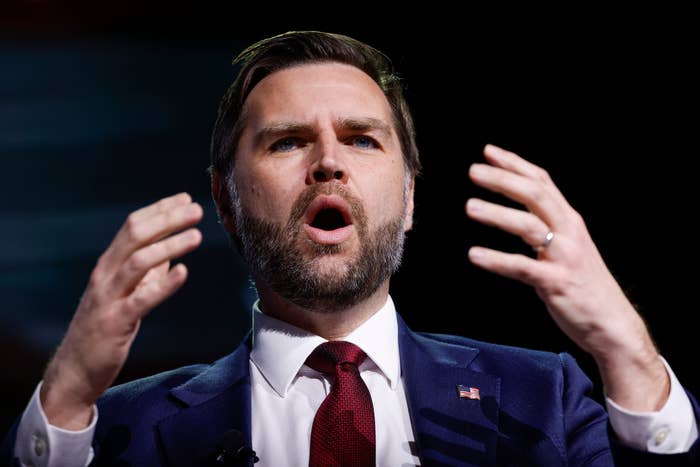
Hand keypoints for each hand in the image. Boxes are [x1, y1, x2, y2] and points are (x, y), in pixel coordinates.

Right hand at [40, 193, 202, 428]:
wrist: (76, 369)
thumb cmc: (104, 328)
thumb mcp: (125, 292)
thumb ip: (146, 271)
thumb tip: (172, 249)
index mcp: (108, 264)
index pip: (133, 226)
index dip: (160, 210)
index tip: (186, 199)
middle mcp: (105, 274)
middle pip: (135, 235)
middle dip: (167, 219)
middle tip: (196, 210)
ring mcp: (109, 297)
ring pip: (139, 261)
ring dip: (170, 245)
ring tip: (197, 236)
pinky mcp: (117, 321)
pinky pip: (142, 298)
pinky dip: (164, 284)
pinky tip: (183, 272)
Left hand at [466, 144, 667, 410]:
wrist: (613, 324)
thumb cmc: (585, 285)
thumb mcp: (569, 247)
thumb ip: (547, 228)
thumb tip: (517, 212)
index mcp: (569, 221)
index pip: (542, 182)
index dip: (515, 164)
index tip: (488, 151)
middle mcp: (569, 232)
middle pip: (534, 195)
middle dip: (503, 179)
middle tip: (473, 170)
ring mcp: (564, 256)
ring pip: (528, 226)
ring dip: (497, 214)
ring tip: (469, 207)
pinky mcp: (556, 283)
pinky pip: (522, 267)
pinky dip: (497, 260)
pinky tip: (474, 255)